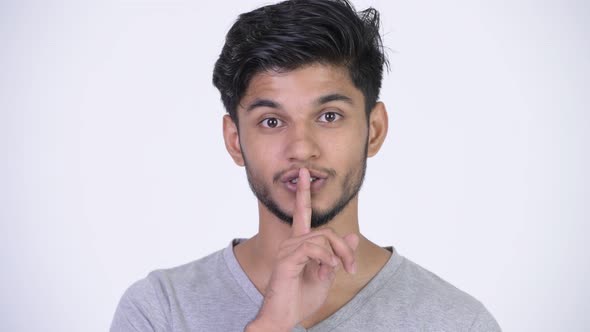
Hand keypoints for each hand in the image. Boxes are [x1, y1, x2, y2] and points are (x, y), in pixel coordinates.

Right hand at [246, 168, 358, 330]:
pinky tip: (326, 271)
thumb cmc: (301, 299)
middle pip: (326, 231)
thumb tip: (352, 236)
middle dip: (344, 249)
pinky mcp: (286, 260)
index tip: (304, 175)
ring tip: (338, 272)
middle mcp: (291, 243)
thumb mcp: (327, 276)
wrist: (283, 318)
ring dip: (337, 256)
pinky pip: (313, 249)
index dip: (303, 194)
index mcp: (299, 245)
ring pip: (322, 239)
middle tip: (351, 267)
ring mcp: (287, 250)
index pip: (301, 214)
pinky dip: (325, 259)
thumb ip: (337, 256)